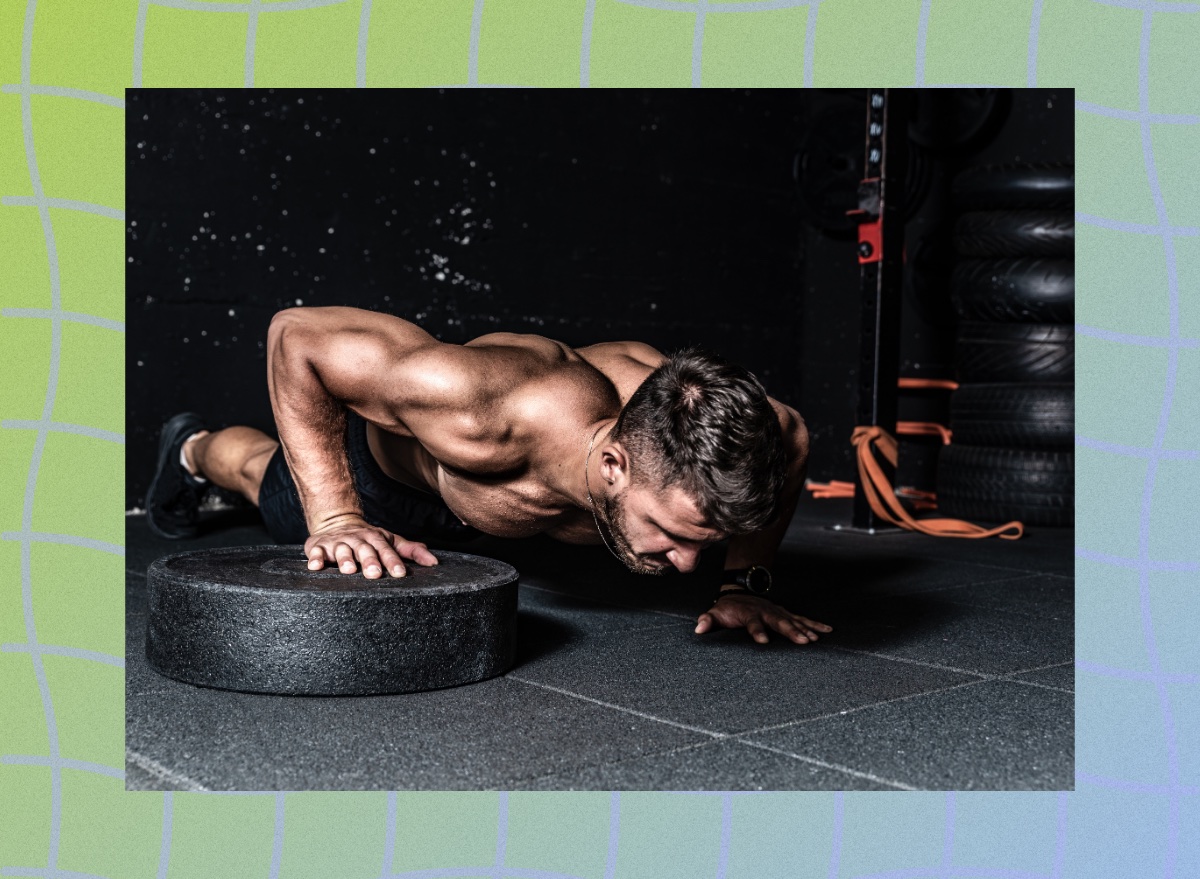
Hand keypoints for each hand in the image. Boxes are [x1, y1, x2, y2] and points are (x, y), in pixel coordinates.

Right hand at [304, 516, 437, 578]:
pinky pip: (315, 553)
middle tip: (375, 574)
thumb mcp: (391, 541)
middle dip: (369, 561)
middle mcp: (357, 539)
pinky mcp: (318, 547)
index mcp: (375, 538)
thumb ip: (411, 550)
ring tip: (349, 570)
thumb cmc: (369, 539)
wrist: (337, 522)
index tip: (400, 573)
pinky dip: (315, 559)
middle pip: (364, 549)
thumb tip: (434, 562)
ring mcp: (337, 543)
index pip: (386, 549)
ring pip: (341, 550)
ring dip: (344, 559)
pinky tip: (315, 567)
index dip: (393, 561)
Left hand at [694, 592, 831, 644]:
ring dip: (805, 629)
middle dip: (791, 631)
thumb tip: (699, 629)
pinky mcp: (786, 613)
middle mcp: (766, 612)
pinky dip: (815, 624)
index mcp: (749, 614)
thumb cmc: (727, 609)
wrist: (740, 592)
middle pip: (779, 621)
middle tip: (803, 641)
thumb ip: (708, 621)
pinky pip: (802, 619)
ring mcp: (778, 612)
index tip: (763, 641)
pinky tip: (827, 630)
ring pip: (793, 620)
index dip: (757, 631)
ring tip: (816, 639)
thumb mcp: (715, 613)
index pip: (753, 623)